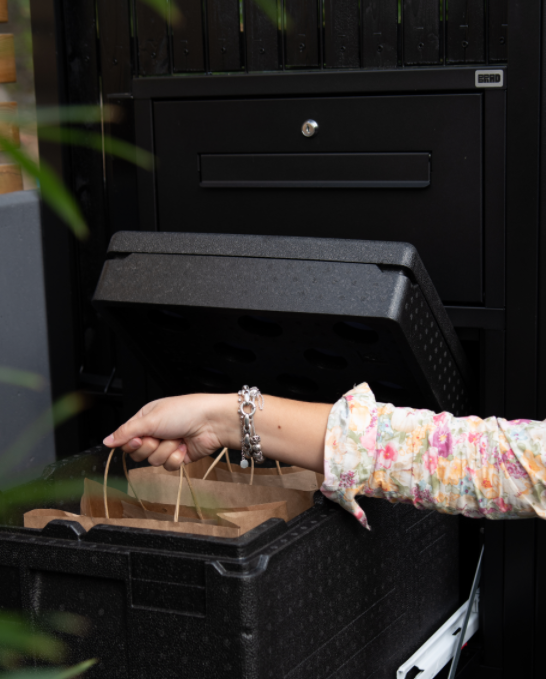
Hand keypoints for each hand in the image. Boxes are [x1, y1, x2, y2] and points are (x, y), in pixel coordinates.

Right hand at [102, 393, 238, 470]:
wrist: (212, 422)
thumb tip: (106, 441)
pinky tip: (185, 447)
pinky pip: (168, 466)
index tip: (141, 438)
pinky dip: (177, 457)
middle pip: (138, 453)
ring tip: (177, 438)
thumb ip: (127, 432)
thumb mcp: (151, 419)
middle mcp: (155, 432)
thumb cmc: (185, 411)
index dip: (131, 443)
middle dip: (150, 447)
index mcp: (145, 419)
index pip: (127, 438)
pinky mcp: (179, 457)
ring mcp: (167, 445)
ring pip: (153, 461)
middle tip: (160, 436)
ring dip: (166, 450)